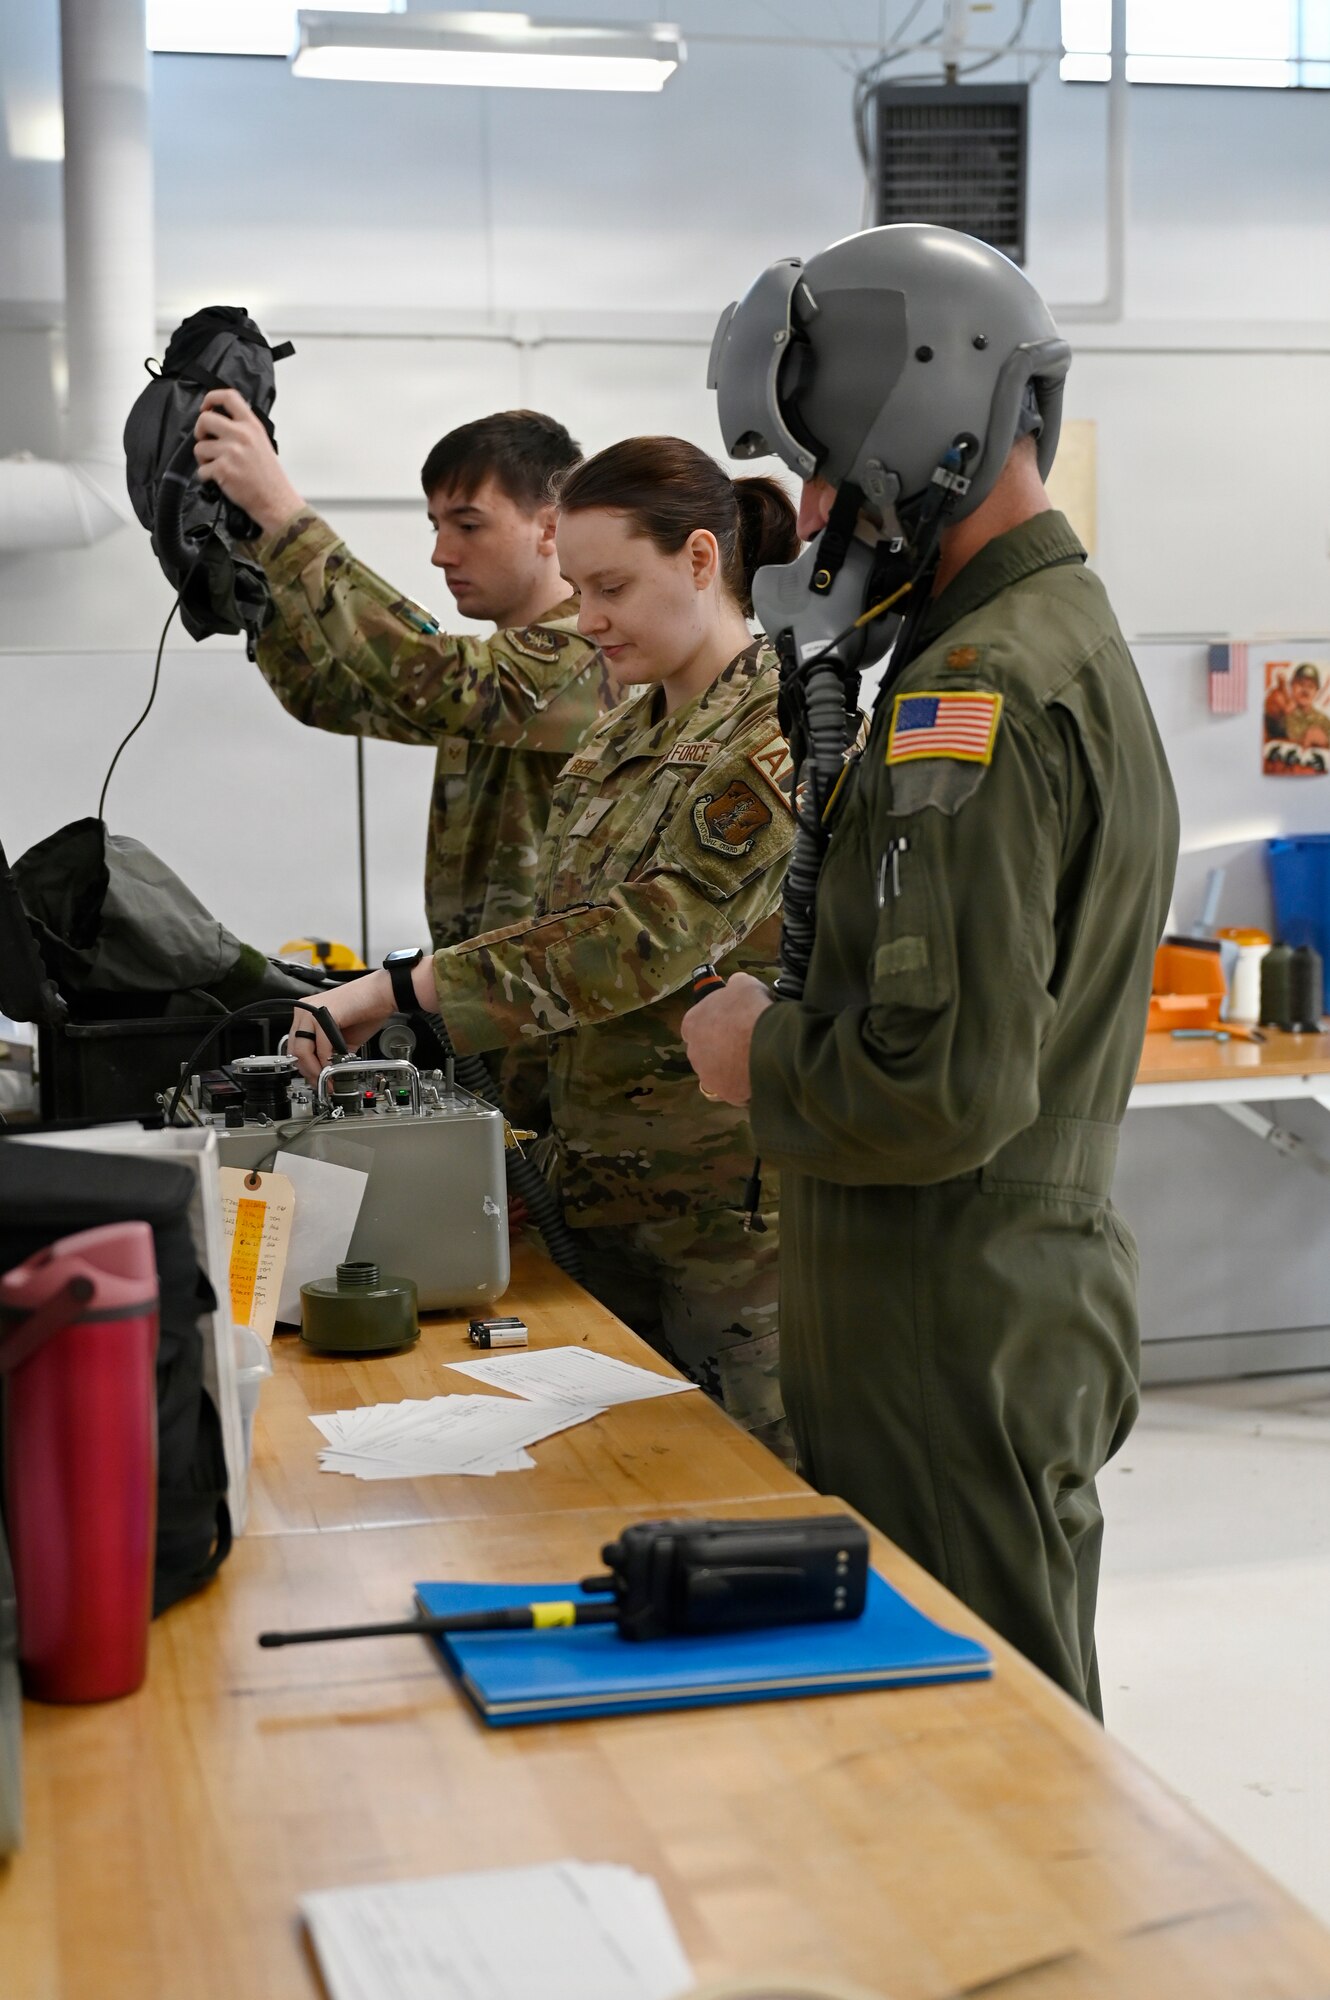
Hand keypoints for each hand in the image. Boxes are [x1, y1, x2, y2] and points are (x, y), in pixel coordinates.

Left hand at [193, 388, 304, 535]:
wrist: (276, 501)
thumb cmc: (270, 477)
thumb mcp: (261, 443)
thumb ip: (243, 430)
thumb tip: (219, 423)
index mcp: (252, 426)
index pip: (228, 397)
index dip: (211, 398)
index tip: (205, 408)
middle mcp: (241, 435)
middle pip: (205, 419)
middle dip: (199, 431)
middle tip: (206, 441)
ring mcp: (231, 452)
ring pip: (199, 447)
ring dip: (203, 459)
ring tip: (217, 467)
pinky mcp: (223, 469)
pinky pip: (201, 469)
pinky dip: (206, 477)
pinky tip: (220, 480)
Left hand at [289, 971, 395, 1082]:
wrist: (384, 994)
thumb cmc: (367, 1010)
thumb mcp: (343, 1038)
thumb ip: (331, 1053)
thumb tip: (326, 1074)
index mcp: (306, 1014)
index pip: (295, 1047)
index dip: (305, 1068)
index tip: (316, 1080)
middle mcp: (304, 1010)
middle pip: (294, 1050)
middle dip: (309, 1072)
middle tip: (322, 1083)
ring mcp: (312, 1010)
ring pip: (302, 1050)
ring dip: (316, 1069)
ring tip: (329, 1078)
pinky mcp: (324, 1013)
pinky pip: (321, 1044)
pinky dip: (328, 1060)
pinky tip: (337, 1065)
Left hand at [680, 971, 772, 1105]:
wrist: (769, 1044)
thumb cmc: (751, 1009)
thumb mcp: (744, 984)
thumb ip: (734, 986)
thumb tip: (734, 987)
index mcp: (692, 1023)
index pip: (694, 1025)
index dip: (712, 1023)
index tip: (729, 1023)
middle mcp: (693, 1052)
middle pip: (704, 1050)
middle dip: (720, 1047)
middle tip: (744, 1041)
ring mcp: (708, 1076)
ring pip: (717, 1072)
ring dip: (729, 1068)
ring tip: (753, 1060)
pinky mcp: (725, 1094)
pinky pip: (733, 1090)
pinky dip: (742, 1085)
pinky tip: (758, 1076)